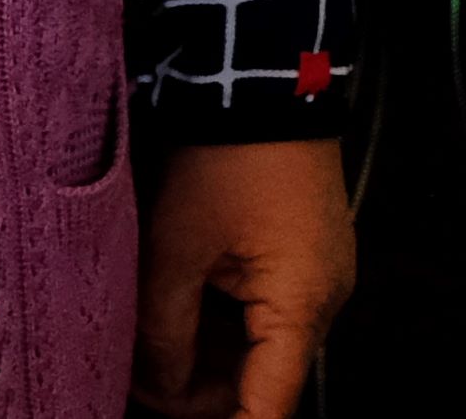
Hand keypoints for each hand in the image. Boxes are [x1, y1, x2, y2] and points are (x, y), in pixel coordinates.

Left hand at [134, 138, 354, 418]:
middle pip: (263, 383)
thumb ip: (164, 335)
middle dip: (199, 391)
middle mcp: (325, 299)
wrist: (268, 79)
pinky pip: (268, 313)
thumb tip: (158, 388)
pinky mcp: (309, 256)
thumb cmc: (229, 157)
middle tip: (140, 378)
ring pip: (261, 349)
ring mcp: (321, 276)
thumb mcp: (177, 250)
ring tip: (152, 339)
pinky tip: (184, 307)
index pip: (267, 408)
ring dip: (210, 356)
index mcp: (302, 305)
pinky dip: (227, 323)